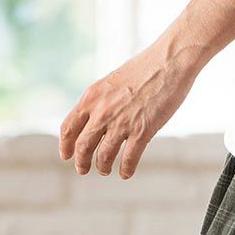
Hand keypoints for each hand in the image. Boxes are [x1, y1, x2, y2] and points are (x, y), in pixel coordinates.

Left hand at [59, 39, 194, 179]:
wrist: (169, 61)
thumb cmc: (144, 68)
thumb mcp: (112, 82)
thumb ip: (101, 101)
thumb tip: (96, 121)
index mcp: (91, 97)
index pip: (68, 128)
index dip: (65, 146)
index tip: (66, 156)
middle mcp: (102, 111)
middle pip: (83, 146)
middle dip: (82, 162)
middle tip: (83, 170)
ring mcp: (122, 122)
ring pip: (104, 156)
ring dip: (103, 167)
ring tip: (105, 170)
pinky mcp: (143, 130)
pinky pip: (128, 158)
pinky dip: (125, 169)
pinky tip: (126, 173)